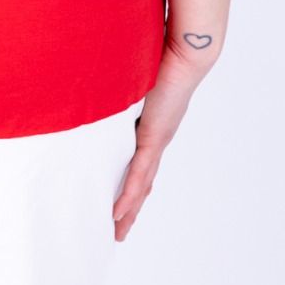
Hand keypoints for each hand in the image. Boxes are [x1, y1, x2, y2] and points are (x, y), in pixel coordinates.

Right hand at [112, 37, 215, 240]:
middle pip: (142, 183)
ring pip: (141, 186)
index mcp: (153, 126)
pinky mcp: (154, 137)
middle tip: (117, 231)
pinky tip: (118, 213)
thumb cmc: (161, 55)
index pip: (141, 163)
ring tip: (117, 232)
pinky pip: (139, 174)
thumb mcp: (132, 75)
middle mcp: (157, 138)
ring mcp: (157, 140)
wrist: (186, 52)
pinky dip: (129, 196)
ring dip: (129, 211)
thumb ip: (117, 81)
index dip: (132, 185)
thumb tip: (97, 75)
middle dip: (130, 209)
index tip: (120, 202)